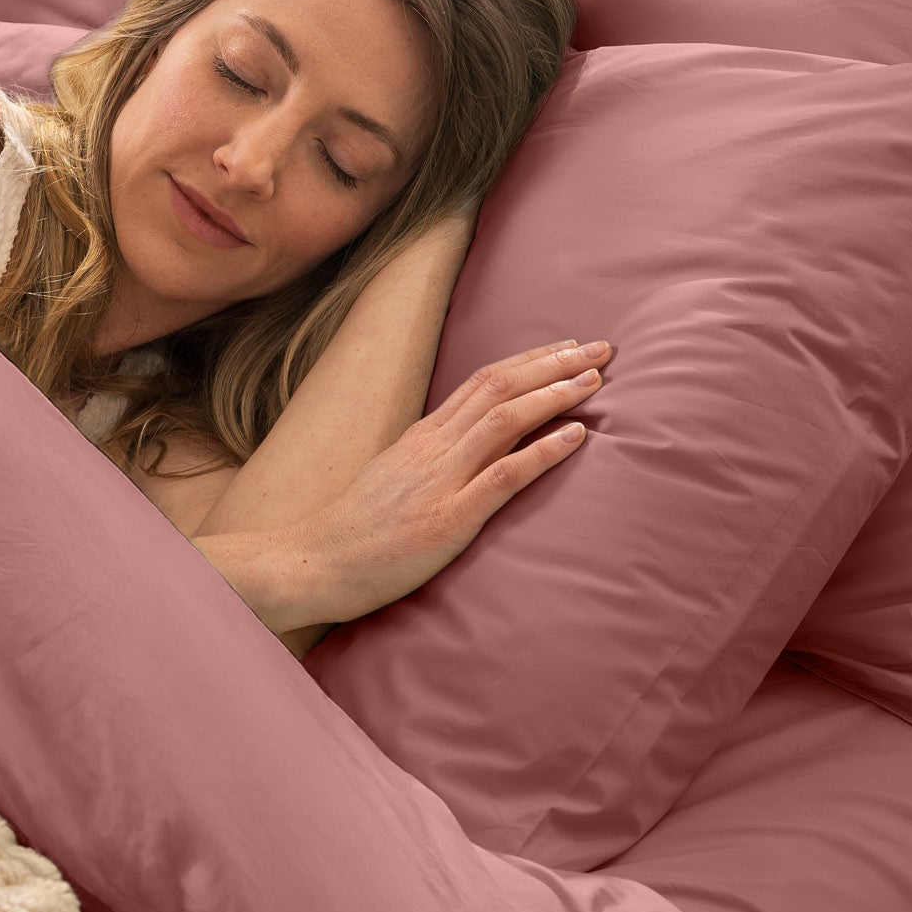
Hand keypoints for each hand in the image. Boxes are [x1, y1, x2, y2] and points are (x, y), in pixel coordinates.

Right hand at [200, 339, 607, 641]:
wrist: (311, 563)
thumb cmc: (352, 532)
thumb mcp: (391, 480)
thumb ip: (428, 461)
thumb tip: (464, 449)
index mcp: (421, 437)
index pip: (482, 382)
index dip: (530, 361)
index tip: (567, 347)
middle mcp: (433, 447)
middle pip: (500, 387)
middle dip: (554, 363)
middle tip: (600, 349)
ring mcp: (440, 480)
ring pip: (505, 419)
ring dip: (555, 395)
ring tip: (595, 382)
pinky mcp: (449, 518)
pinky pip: (504, 475)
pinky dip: (544, 450)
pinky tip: (576, 436)